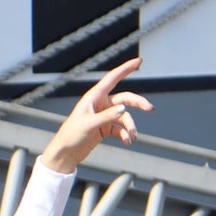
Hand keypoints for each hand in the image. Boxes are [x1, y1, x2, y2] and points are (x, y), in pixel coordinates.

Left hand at [40, 58, 152, 174]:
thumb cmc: (71, 135)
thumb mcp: (89, 124)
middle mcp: (101, 104)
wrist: (65, 153)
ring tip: (133, 136)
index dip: (126, 68)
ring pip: (124, 116)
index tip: (139, 61)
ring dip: (130, 126)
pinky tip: (127, 142)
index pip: (113, 78)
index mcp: (94, 96)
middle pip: (125, 98)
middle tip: (150, 108)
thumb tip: (124, 109)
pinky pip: (120, 129)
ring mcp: (104, 116)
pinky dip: (125, 135)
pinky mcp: (105, 128)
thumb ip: (107, 116)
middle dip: (138, 103)